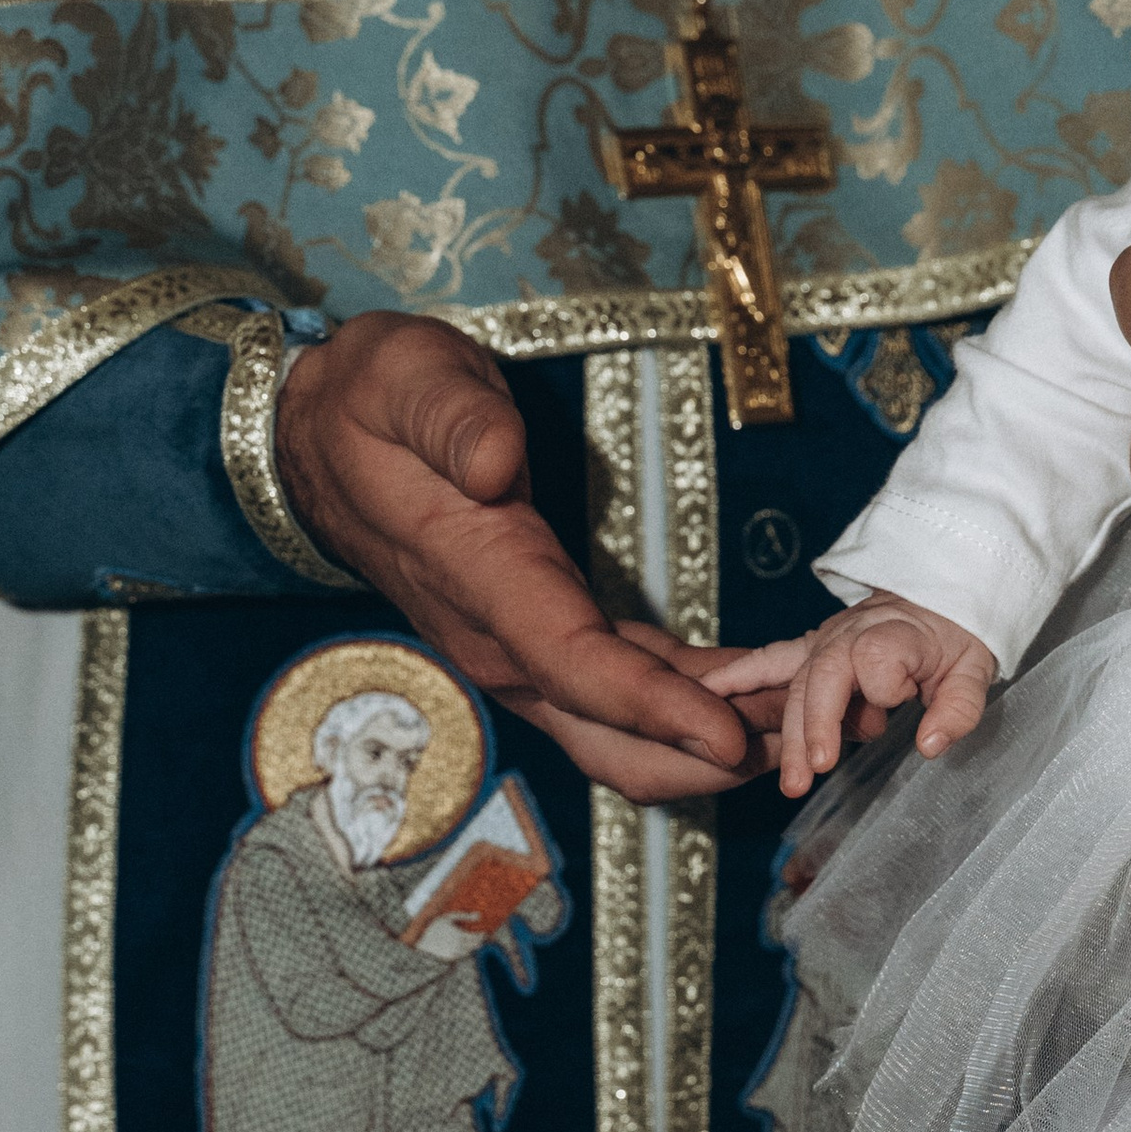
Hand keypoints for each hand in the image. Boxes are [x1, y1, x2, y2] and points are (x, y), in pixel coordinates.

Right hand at [277, 313, 767, 803]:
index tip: (728, 732)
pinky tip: (759, 697)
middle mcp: (502, 640)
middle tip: (813, 735)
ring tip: (811, 721)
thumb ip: (453, 419)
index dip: (653, 707)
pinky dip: (694, 711)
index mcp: (480, 578)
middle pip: (611, 736)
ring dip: (713, 741)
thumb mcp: (405, 378)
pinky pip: (626, 699)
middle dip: (709, 754)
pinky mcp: (545, 643)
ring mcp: (523, 653)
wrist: (317, 440)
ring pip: (624, 733)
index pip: (572, 664)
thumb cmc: (372, 401)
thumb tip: (500, 465)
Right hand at [412, 912, 484, 962]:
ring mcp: (454, 953)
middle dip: (479, 941)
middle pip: (475, 945)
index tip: (484, 932)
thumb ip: (465, 916)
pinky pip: (462, 955)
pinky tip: (462, 945)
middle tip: (480, 937)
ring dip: (472, 946)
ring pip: (469, 951)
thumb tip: (479, 915)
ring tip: (472, 941)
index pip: (477, 937)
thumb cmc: (436, 925)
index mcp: (460, 935)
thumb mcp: (450, 917)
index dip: (482, 935)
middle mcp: (459, 946)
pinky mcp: (450, 958)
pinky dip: (464, 951)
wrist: (422, 938)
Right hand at [706, 592, 996, 798]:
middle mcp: (850, 633)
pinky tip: (707, 694)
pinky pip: (767, 662)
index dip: (884, 687)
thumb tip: (930, 746)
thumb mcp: (975, 668)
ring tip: (792, 783)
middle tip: (813, 774)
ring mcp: (824, 640)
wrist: (939, 596)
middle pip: (821, 678)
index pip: (873, 659)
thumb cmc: (955, 636)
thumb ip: (957, 708)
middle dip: (814, 728)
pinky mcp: (808, 649)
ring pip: (794, 686)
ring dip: (789, 735)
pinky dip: (736, 678)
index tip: (900, 704)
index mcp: (892, 632)